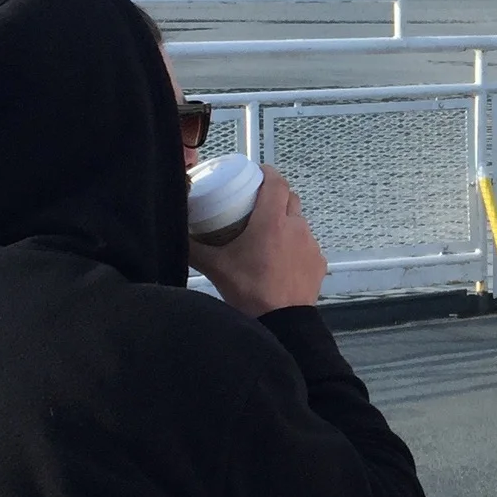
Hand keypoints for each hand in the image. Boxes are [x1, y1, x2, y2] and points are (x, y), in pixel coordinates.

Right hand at [188, 168, 328, 314]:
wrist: (282, 323)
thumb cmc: (250, 292)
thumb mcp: (215, 267)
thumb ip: (194, 248)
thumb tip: (177, 235)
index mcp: (271, 221)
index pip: (276, 182)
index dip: (267, 173)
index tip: (257, 174)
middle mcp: (296, 227)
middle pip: (289, 199)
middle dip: (275, 197)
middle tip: (256, 206)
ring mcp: (310, 244)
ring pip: (300, 222)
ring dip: (286, 222)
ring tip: (268, 235)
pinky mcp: (318, 262)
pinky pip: (308, 244)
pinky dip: (296, 245)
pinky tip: (281, 259)